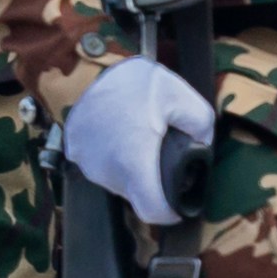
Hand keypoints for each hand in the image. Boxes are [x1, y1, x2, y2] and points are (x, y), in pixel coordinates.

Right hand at [56, 58, 214, 227]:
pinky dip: (113, 159)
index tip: (178, 205)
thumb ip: (201, 126)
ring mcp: (87, 165)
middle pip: (136, 195)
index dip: (170, 213)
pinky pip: (101, 168)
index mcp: (134, 162)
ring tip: (138, 139)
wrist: (87, 64)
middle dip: (152, 183)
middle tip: (160, 154)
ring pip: (118, 183)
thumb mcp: (180, 96)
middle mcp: (107, 171)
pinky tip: (118, 135)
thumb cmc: (134, 83)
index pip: (153, 212)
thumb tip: (202, 145)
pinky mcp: (75, 154)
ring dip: (131, 170)